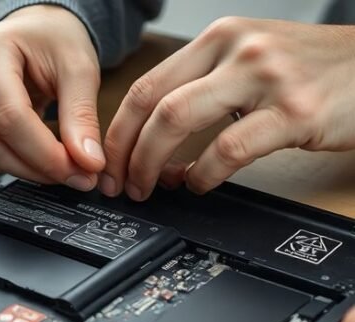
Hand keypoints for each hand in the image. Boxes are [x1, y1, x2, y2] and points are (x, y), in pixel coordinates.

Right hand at [0, 6, 104, 190]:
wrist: (38, 33)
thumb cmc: (56, 41)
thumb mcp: (79, 70)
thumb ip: (83, 117)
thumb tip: (88, 163)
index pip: (10, 116)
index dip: (46, 154)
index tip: (81, 171)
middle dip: (36, 168)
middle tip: (77, 177)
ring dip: (26, 171)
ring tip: (63, 169)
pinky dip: (14, 166)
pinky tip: (42, 161)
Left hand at [100, 17, 354, 199]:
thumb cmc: (306, 73)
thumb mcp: (246, 67)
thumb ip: (200, 96)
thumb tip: (161, 148)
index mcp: (217, 39)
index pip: (146, 86)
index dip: (119, 130)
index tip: (111, 161)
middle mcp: (235, 49)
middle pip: (154, 104)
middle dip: (127, 152)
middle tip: (122, 183)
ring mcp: (264, 77)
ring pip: (179, 120)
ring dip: (153, 163)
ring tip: (151, 186)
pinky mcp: (294, 111)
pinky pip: (229, 148)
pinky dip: (204, 173)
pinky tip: (199, 183)